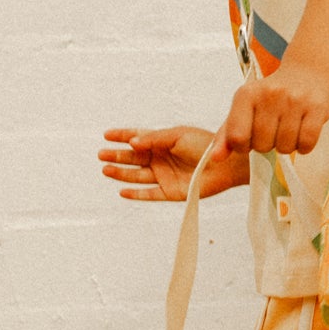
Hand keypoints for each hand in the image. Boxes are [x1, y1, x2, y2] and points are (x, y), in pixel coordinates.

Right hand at [99, 126, 248, 201]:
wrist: (226, 164)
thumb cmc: (206, 145)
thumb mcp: (178, 136)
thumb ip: (154, 138)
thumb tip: (132, 141)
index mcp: (164, 142)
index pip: (139, 138)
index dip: (122, 136)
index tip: (107, 135)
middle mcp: (162, 158)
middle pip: (134, 158)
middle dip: (117, 155)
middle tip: (101, 153)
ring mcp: (164, 175)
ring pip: (137, 175)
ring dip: (121, 173)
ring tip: (106, 169)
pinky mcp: (170, 192)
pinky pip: (149, 194)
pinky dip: (135, 194)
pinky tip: (122, 191)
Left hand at [218, 63, 328, 157]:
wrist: (307, 72)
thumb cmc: (271, 96)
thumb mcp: (245, 108)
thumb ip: (227, 134)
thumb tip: (215, 158)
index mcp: (246, 95)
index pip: (237, 137)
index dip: (244, 146)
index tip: (252, 137)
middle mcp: (270, 95)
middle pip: (262, 145)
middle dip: (267, 145)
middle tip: (274, 131)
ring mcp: (295, 100)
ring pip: (285, 147)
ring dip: (286, 146)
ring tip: (288, 130)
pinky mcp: (317, 107)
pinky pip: (306, 142)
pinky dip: (304, 146)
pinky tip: (302, 133)